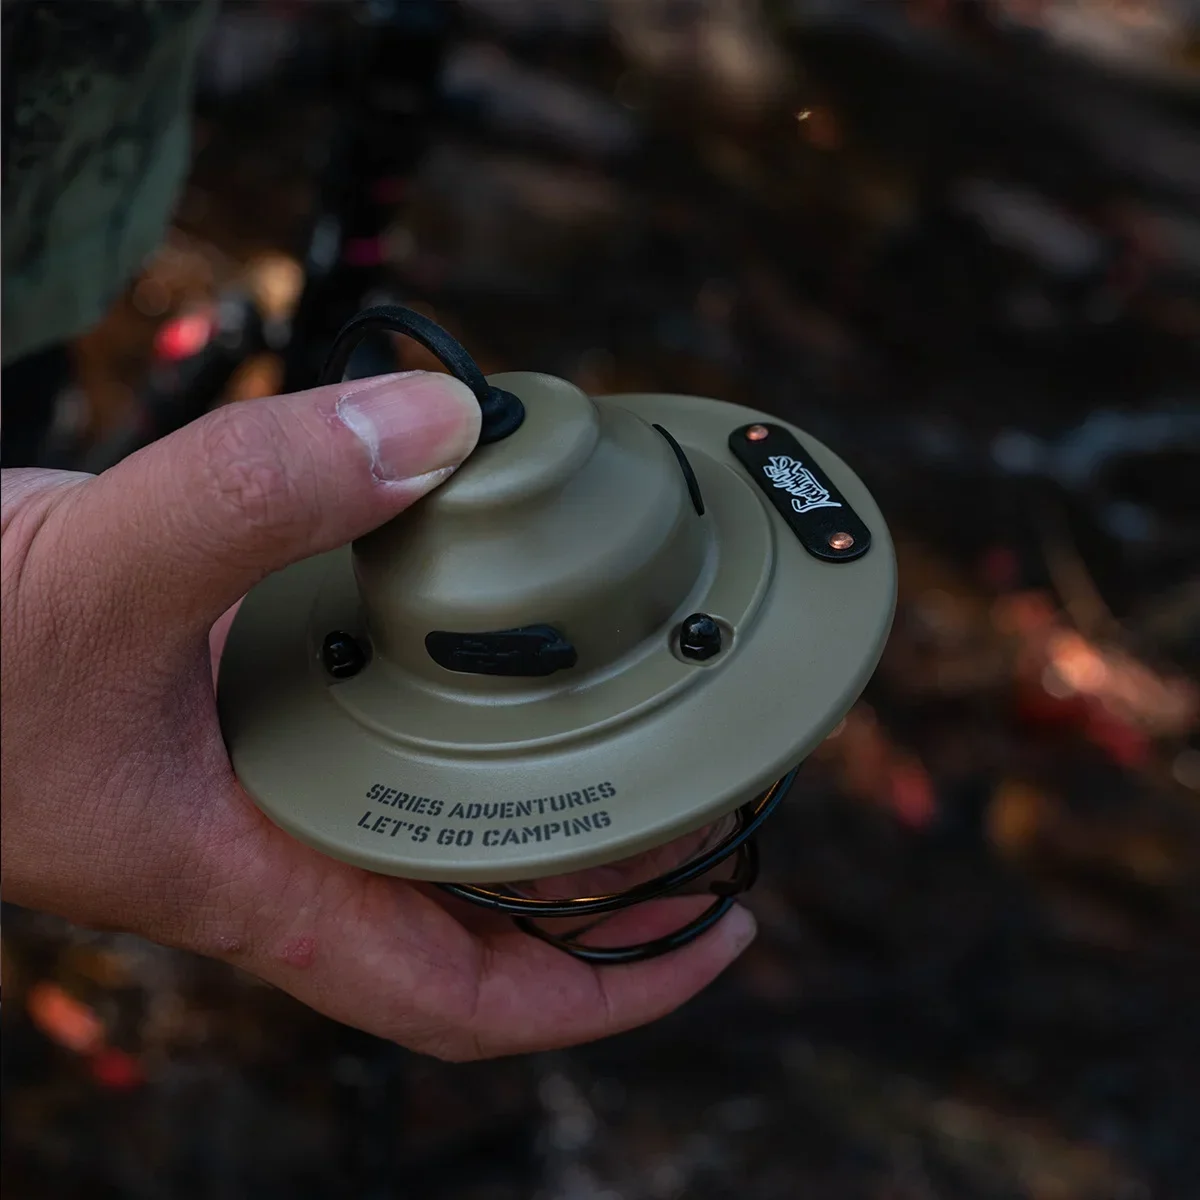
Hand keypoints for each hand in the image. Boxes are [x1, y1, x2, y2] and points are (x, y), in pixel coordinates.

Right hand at [1, 371, 755, 1059]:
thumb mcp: (97, 584)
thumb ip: (255, 494)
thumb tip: (436, 424)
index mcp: (267, 880)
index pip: (464, 996)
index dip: (602, 992)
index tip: (714, 939)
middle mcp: (294, 825)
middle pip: (490, 894)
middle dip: (612, 872)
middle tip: (720, 791)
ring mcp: (286, 748)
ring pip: (449, 782)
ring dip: (553, 757)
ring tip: (659, 696)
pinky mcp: (269, 670)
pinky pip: (398, 681)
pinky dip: (465, 652)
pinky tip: (514, 592)